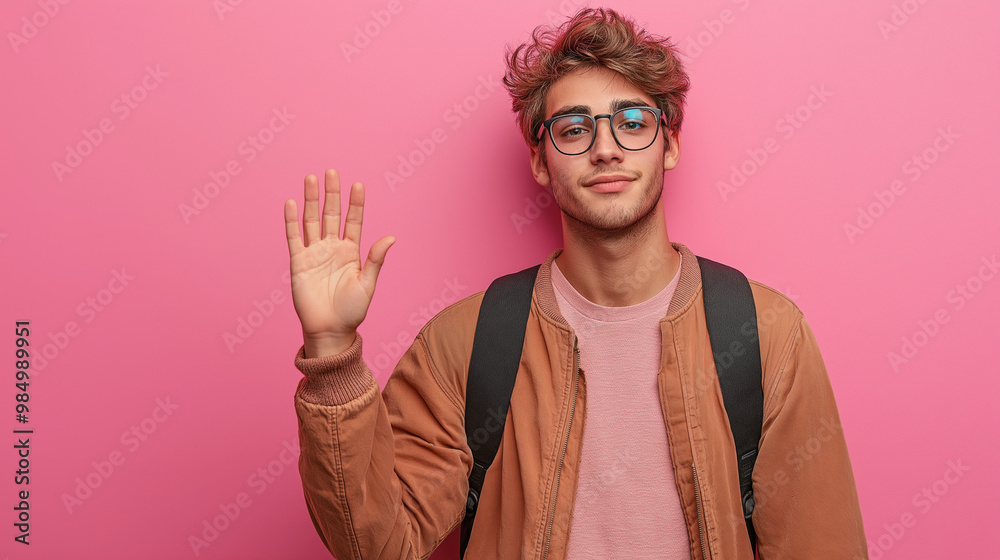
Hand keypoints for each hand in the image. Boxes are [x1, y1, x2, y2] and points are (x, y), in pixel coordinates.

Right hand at [284, 169, 393, 357]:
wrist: (330, 330)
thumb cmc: (352, 311)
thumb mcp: (368, 284)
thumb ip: (376, 259)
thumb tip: (392, 237)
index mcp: (352, 252)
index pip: (353, 221)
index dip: (355, 203)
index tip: (358, 184)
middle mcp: (332, 248)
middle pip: (332, 214)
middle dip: (332, 193)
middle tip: (331, 171)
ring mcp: (314, 253)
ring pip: (311, 220)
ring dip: (311, 200)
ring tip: (310, 179)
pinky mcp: (298, 262)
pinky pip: (294, 237)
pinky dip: (291, 221)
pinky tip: (291, 203)